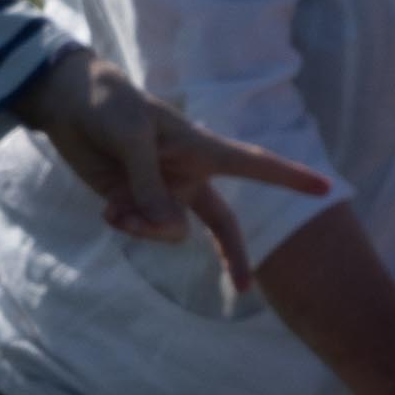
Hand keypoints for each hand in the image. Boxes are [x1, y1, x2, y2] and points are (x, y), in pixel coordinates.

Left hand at [23, 52, 318, 307]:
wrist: (68, 104)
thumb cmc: (108, 106)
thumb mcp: (130, 137)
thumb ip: (150, 185)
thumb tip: (170, 232)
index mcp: (201, 148)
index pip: (254, 166)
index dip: (291, 178)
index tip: (326, 190)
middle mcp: (189, 174)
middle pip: (223, 224)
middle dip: (232, 256)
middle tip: (243, 289)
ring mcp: (164, 192)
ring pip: (171, 233)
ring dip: (145, 231)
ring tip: (117, 209)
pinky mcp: (136, 202)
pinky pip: (142, 230)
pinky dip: (125, 225)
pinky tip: (109, 209)